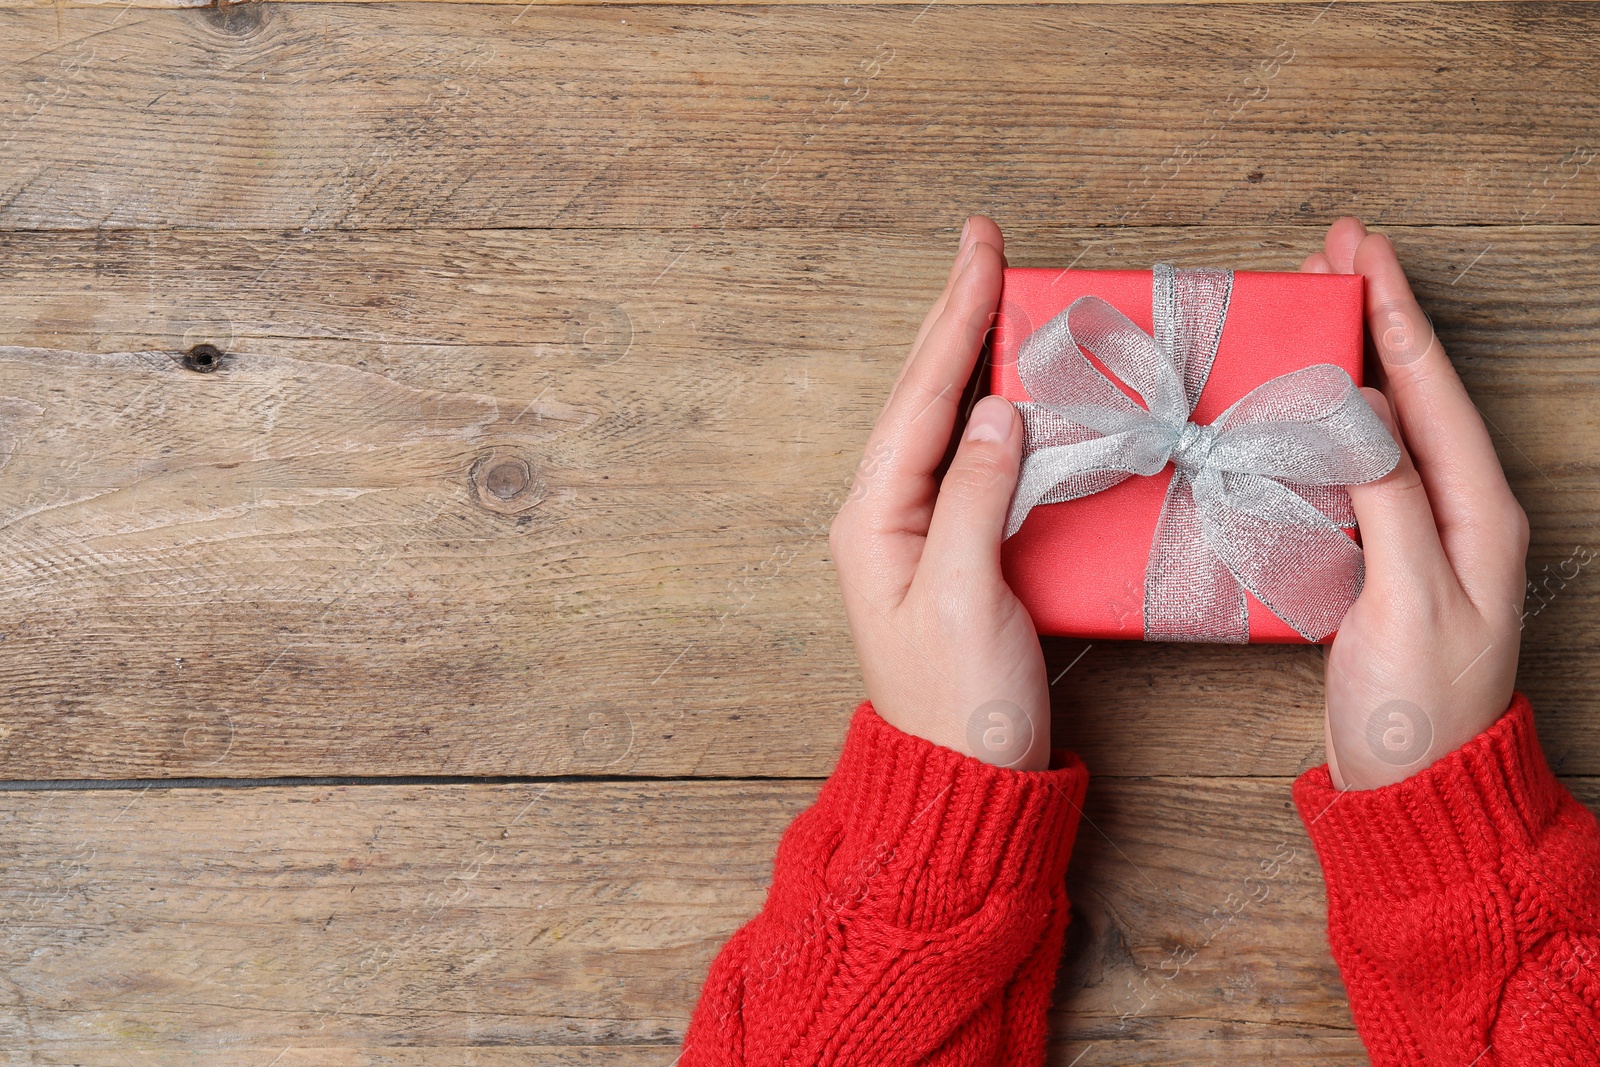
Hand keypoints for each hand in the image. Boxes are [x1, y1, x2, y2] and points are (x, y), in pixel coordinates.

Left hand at [828, 216, 1050, 770]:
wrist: (965, 781)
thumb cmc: (958, 702)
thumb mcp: (967, 595)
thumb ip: (976, 496)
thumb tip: (996, 411)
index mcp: (873, 519)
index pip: (919, 397)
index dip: (954, 318)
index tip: (980, 250)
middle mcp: (885, 516)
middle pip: (922, 396)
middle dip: (956, 319)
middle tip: (984, 246)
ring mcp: (916, 533)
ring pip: (944, 423)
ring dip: (972, 358)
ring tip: (998, 296)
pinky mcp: (954, 553)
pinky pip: (972, 463)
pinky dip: (996, 414)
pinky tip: (1017, 391)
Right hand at [1303, 219, 1528, 789]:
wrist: (1413, 785)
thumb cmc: (1420, 706)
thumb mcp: (1407, 601)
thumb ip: (1388, 499)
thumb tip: (1355, 411)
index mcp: (1479, 514)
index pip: (1433, 393)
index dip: (1397, 317)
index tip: (1363, 252)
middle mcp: (1457, 511)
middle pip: (1415, 392)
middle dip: (1378, 316)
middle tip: (1336, 252)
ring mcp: (1420, 533)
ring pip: (1384, 422)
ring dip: (1350, 359)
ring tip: (1315, 306)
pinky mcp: (1382, 557)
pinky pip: (1356, 467)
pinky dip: (1325, 422)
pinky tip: (1297, 406)